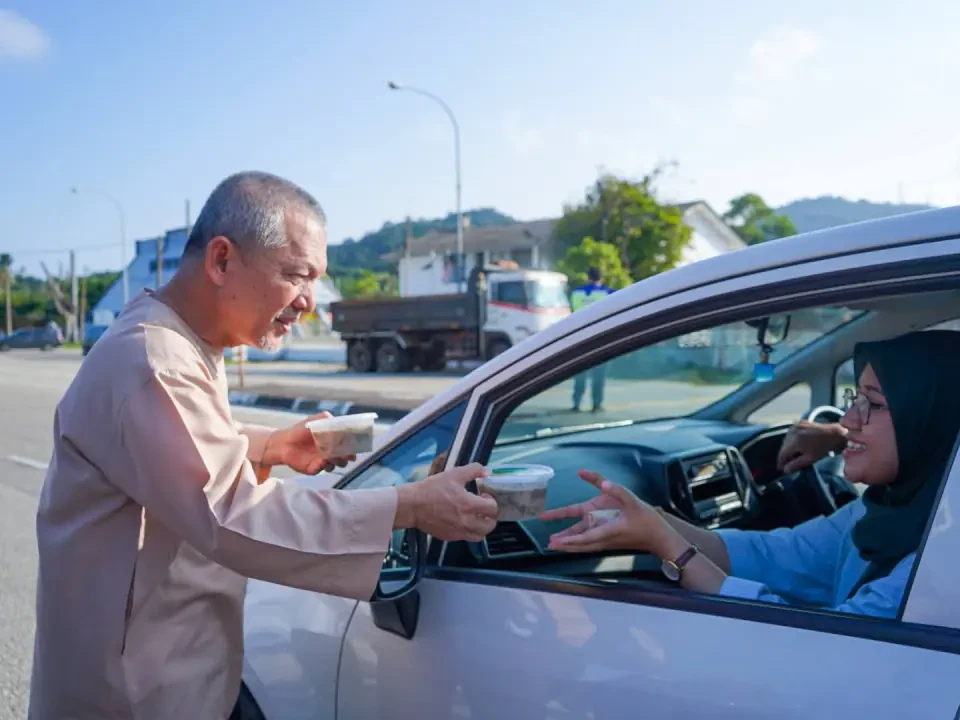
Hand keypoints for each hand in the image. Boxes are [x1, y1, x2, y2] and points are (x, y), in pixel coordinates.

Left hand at [266, 412, 355, 474]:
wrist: (283, 442)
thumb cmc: (301, 430)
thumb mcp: (315, 420)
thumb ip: (327, 418)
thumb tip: (339, 421)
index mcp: (333, 440)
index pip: (348, 444)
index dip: (353, 445)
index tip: (355, 445)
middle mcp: (331, 451)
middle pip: (346, 457)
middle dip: (348, 456)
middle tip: (347, 454)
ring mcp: (323, 461)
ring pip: (337, 464)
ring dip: (338, 461)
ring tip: (333, 456)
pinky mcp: (314, 468)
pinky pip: (323, 469)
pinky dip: (325, 465)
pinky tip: (323, 460)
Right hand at [395, 463, 499, 541]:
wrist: (413, 506)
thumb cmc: (433, 488)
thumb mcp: (454, 474)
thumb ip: (473, 470)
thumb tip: (488, 471)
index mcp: (470, 505)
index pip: (493, 509)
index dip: (492, 501)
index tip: (484, 496)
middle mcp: (467, 522)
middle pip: (490, 525)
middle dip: (490, 516)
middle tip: (482, 508)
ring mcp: (459, 532)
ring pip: (480, 535)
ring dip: (482, 526)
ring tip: (475, 517)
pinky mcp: (451, 537)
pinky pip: (467, 538)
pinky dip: (470, 531)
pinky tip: (462, 521)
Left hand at [541, 470, 670, 554]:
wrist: (658, 537)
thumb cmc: (646, 520)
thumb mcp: (633, 501)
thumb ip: (617, 490)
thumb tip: (604, 484)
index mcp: (610, 529)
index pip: (587, 536)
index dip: (571, 539)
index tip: (557, 542)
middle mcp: (605, 536)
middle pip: (581, 542)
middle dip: (565, 544)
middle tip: (548, 545)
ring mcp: (605, 539)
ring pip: (583, 543)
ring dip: (568, 544)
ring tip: (551, 544)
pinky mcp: (607, 539)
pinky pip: (588, 542)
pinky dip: (577, 542)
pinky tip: (568, 542)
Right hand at [777, 421, 846, 473]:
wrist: (834, 433)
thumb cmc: (823, 448)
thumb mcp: (810, 459)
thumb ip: (796, 464)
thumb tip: (785, 470)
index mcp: (794, 441)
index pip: (782, 454)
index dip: (781, 462)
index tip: (781, 469)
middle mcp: (792, 432)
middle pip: (783, 447)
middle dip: (785, 455)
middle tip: (788, 463)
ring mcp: (795, 426)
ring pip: (786, 440)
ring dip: (788, 447)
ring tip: (793, 455)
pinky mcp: (799, 423)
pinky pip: (791, 433)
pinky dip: (792, 440)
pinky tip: (797, 444)